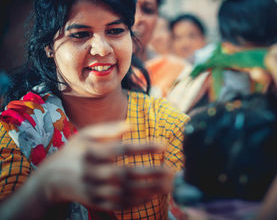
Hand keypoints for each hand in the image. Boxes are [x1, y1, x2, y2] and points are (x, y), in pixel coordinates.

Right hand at [36, 122, 172, 210]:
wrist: (51, 179)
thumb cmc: (74, 152)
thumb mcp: (84, 135)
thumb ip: (107, 130)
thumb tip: (130, 125)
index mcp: (91, 152)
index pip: (120, 149)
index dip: (143, 147)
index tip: (163, 145)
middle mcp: (92, 172)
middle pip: (125, 174)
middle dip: (151, 173)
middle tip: (171, 170)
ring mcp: (94, 190)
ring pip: (125, 192)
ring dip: (149, 189)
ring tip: (168, 184)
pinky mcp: (96, 202)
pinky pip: (119, 205)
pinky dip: (137, 202)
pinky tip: (153, 195)